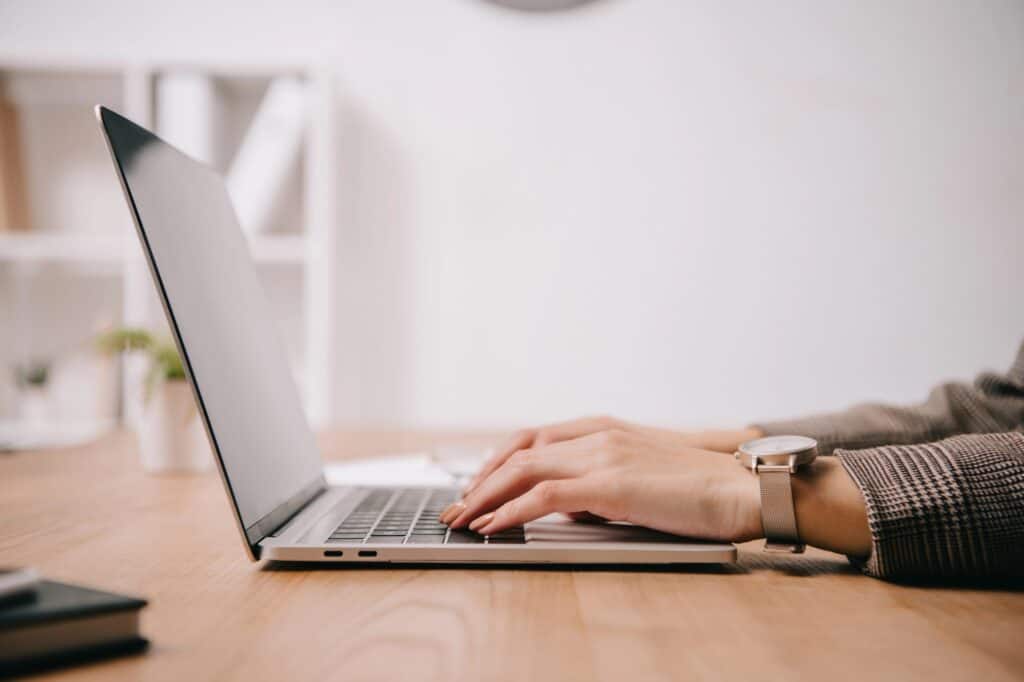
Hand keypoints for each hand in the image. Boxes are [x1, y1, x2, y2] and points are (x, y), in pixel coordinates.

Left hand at [464, 415, 761, 493]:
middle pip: (519, 450)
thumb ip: (600, 484)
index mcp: (604, 428)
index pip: (533, 438)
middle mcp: (597, 435)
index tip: (477, 486)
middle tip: (456, 508)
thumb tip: (566, 506)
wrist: (742, 488)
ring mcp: (602, 455)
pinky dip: (510, 511)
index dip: (497, 462)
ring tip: (462, 521)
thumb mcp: (640, 477)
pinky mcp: (610, 484)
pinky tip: (493, 527)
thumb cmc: (699, 488)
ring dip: (485, 495)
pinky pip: (544, 496)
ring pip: (523, 468)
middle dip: (481, 480)